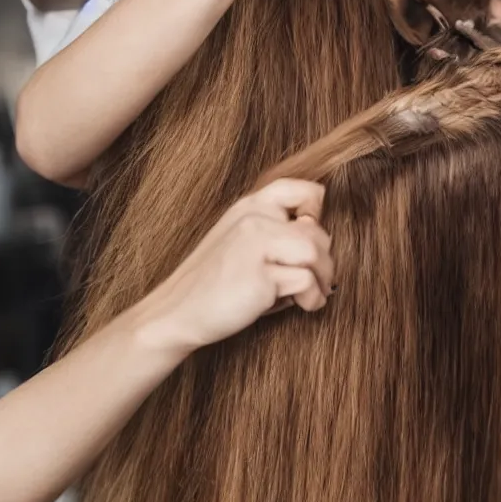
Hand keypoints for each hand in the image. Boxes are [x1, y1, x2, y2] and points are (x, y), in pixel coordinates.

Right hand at [150, 179, 333, 350]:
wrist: (176, 312)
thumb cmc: (215, 285)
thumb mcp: (241, 244)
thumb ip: (275, 234)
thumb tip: (321, 243)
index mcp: (249, 206)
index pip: (300, 189)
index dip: (315, 211)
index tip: (309, 237)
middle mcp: (254, 218)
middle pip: (317, 231)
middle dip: (324, 260)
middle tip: (316, 281)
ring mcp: (256, 243)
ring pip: (316, 251)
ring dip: (323, 278)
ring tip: (314, 294)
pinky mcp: (260, 274)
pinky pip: (306, 280)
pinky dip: (312, 298)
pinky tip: (304, 306)